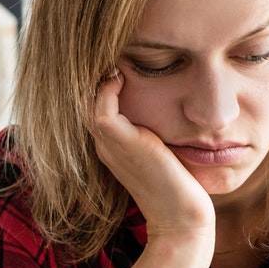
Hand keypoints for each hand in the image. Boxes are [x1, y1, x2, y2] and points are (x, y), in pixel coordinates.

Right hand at [91, 72, 214, 246]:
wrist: (182, 217)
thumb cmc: (180, 186)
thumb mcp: (165, 149)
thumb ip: (157, 129)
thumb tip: (173, 103)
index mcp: (113, 144)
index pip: (96, 104)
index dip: (102, 80)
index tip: (120, 59)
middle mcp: (105, 143)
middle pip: (86, 98)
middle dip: (96, 73)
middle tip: (111, 49)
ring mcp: (109, 144)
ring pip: (87, 100)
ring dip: (99, 76)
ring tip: (114, 57)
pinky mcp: (119, 143)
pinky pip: (101, 108)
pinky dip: (107, 88)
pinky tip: (122, 76)